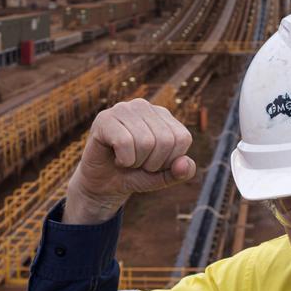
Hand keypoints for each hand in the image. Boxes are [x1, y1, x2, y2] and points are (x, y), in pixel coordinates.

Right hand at [64, 98, 194, 223]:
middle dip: (153, 163)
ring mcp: (124, 109)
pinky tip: (116, 157)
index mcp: (165, 116)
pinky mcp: (104, 118)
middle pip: (165, 140)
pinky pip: (125, 143)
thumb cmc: (137, 175)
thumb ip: (181, 172)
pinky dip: (124, 160)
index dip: (170, 160)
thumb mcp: (164, 177)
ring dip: (136, 162)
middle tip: (138, 163)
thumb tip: (186, 164)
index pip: (182, 138)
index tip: (155, 162)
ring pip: (145, 142)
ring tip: (127, 159)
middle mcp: (145, 106)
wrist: (104, 184)